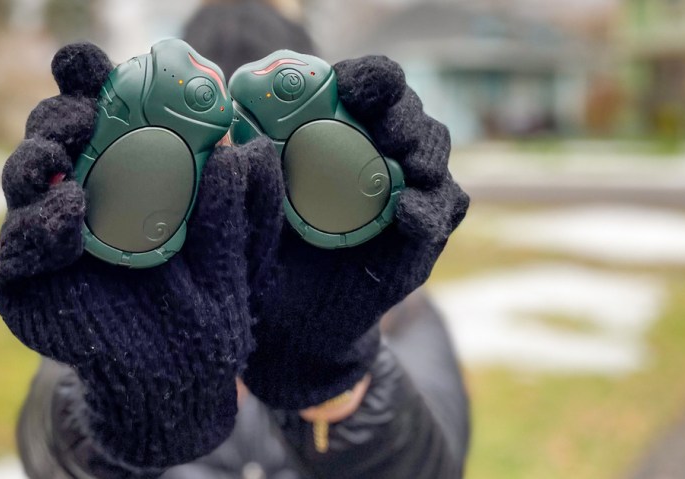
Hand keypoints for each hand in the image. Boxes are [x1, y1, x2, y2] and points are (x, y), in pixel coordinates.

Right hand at [0, 42, 254, 470]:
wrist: (176, 379)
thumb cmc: (210, 307)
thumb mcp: (240, 254)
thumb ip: (247, 206)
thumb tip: (244, 149)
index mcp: (126, 169)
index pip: (101, 111)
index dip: (91, 79)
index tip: (96, 64)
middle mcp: (79, 188)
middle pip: (53, 131)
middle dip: (62, 112)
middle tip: (83, 111)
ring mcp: (45, 230)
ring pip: (23, 174)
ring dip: (37, 153)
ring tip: (61, 152)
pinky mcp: (22, 277)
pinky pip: (18, 242)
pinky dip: (40, 221)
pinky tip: (69, 209)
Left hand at [241, 55, 469, 408]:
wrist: (295, 332)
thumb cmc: (265, 267)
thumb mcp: (249, 226)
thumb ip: (249, 191)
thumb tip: (240, 147)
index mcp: (334, 137)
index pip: (363, 89)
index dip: (366, 78)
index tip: (349, 85)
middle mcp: (375, 156)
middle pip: (406, 111)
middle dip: (402, 112)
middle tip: (388, 128)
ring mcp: (406, 192)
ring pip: (433, 150)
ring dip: (423, 150)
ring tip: (410, 165)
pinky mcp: (424, 234)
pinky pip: (444, 208)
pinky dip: (430, 209)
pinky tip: (408, 214)